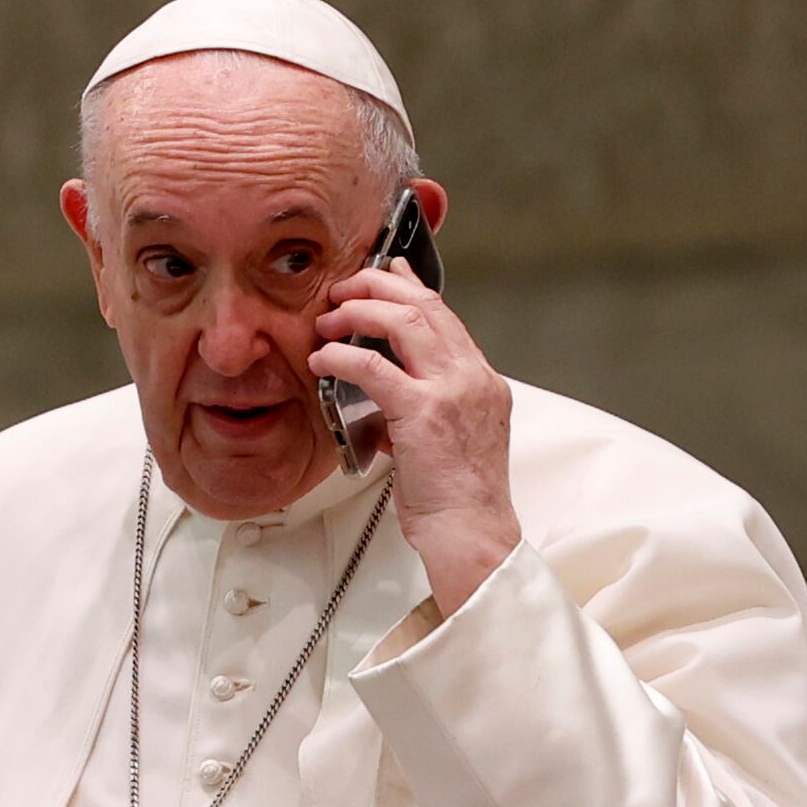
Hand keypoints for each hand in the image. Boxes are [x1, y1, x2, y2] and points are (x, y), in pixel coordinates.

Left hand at [311, 259, 520, 612]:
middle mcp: (473, 378)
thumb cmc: (460, 500)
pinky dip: (342, 357)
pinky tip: (322, 360)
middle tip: (345, 287)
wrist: (473, 535)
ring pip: (404, 322)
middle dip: (379, 287)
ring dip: (360, 312)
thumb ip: (426, 406)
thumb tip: (388, 388)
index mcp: (484, 382)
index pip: (447, 318)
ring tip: (329, 319)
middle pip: (426, 307)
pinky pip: (373, 368)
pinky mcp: (424, 413)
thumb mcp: (450, 440)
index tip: (388, 271)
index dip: (412, 288)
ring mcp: (452, 392)